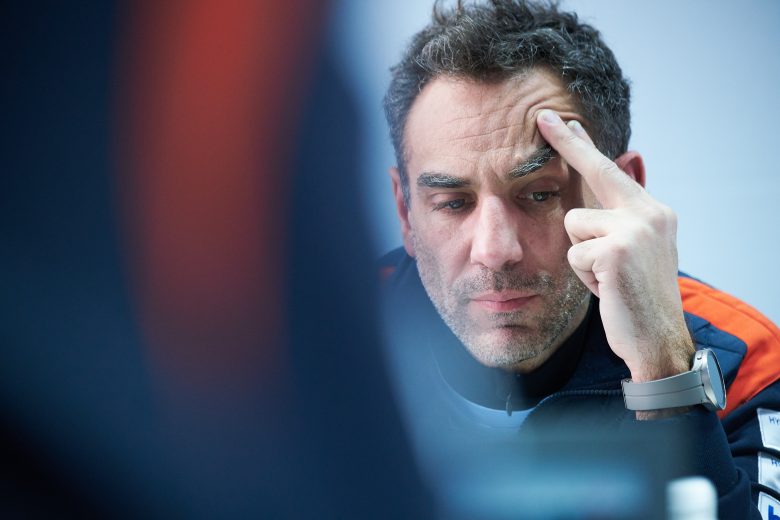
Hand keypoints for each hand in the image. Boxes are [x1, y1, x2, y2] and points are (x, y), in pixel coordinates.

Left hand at [536, 110, 693, 383]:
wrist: (658, 341)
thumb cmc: (635, 299)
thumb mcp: (631, 253)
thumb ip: (614, 221)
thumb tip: (589, 195)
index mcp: (653, 212)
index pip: (611, 171)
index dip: (583, 146)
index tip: (564, 120)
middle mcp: (650, 213)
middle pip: (595, 171)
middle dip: (567, 143)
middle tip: (541, 115)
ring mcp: (636, 229)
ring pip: (573, 225)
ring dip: (579, 255)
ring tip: (604, 278)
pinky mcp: (617, 251)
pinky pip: (573, 254)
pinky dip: (582, 276)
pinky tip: (606, 289)